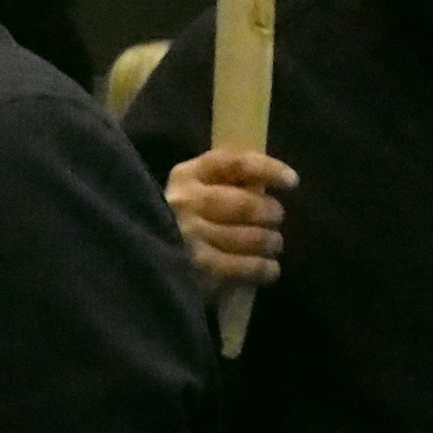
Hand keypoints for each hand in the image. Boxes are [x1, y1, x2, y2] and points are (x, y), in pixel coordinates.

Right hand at [162, 149, 295, 299]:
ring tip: (273, 244)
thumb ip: (220, 183)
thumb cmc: (175, 220)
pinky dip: (263, 268)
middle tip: (276, 218)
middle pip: (244, 203)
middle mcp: (187, 202)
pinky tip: (269, 269)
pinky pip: (243, 267)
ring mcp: (191, 236)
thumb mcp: (189, 191)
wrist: (141, 259)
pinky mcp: (198, 268)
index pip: (234, 163)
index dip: (267, 169)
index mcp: (186, 175)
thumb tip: (266, 185)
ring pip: (248, 237)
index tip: (292, 180)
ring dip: (270, 241)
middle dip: (270, 212)